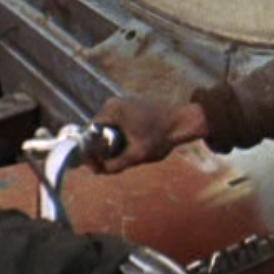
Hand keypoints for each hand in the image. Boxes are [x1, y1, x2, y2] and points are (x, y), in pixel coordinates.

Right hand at [89, 95, 207, 174]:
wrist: (184, 122)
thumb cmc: (162, 137)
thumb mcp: (136, 156)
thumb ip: (114, 165)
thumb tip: (97, 170)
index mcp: (112, 110)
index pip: (89, 132)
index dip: (89, 150)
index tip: (95, 164)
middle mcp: (114, 103)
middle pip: (98, 130)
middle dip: (103, 148)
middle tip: (113, 163)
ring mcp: (123, 103)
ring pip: (108, 128)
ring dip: (112, 143)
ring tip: (127, 154)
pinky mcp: (131, 107)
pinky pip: (118, 124)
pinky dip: (121, 135)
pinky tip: (132, 145)